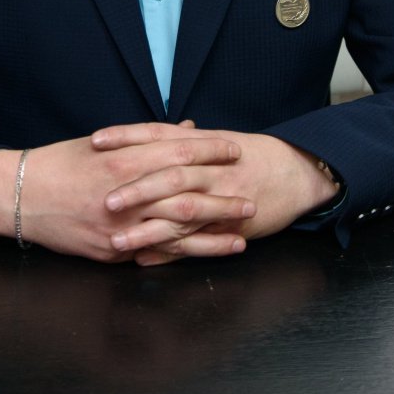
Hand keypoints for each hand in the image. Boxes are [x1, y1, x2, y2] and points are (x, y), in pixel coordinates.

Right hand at [0, 129, 254, 263]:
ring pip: (176, 230)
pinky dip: (184, 253)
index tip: (235, 150)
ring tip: (242, 234)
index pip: (178, 153)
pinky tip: (206, 254)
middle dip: (221, 197)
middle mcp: (125, 193)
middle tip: (252, 198)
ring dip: (212, 232)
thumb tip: (187, 131)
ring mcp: (119, 226)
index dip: (210, 152)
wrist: (18, 196)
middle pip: (185, 195)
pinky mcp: (112, 250)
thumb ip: (147, 139)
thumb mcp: (103, 142)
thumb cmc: (61, 163)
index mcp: (123, 160)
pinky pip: (154, 252)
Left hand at [92, 122, 340, 266]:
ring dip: (146, 229)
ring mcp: (220, 198)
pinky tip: (144, 259)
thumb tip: (157, 134)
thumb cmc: (254, 156)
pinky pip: (196, 241)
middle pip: (168, 176)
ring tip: (115, 241)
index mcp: (203, 144)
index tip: (96, 141)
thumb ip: (186, 139)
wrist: (297, 172)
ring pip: (180, 213)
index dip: (127, 137)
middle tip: (103, 201)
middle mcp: (210, 170)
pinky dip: (170, 251)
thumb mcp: (219, 142)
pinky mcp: (229, 225)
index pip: (158, 135)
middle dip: (135, 189)